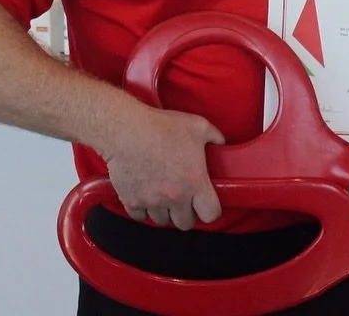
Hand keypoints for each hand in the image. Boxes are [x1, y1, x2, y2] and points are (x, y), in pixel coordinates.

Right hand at [100, 103, 225, 229]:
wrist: (127, 131)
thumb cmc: (161, 127)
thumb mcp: (198, 126)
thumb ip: (215, 137)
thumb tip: (221, 142)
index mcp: (195, 182)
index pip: (211, 214)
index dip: (210, 210)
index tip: (206, 203)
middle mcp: (175, 197)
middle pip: (185, 223)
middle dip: (186, 213)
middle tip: (184, 199)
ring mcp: (152, 202)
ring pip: (162, 221)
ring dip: (164, 211)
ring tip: (163, 195)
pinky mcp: (131, 201)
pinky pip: (140, 216)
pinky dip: (143, 209)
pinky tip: (145, 194)